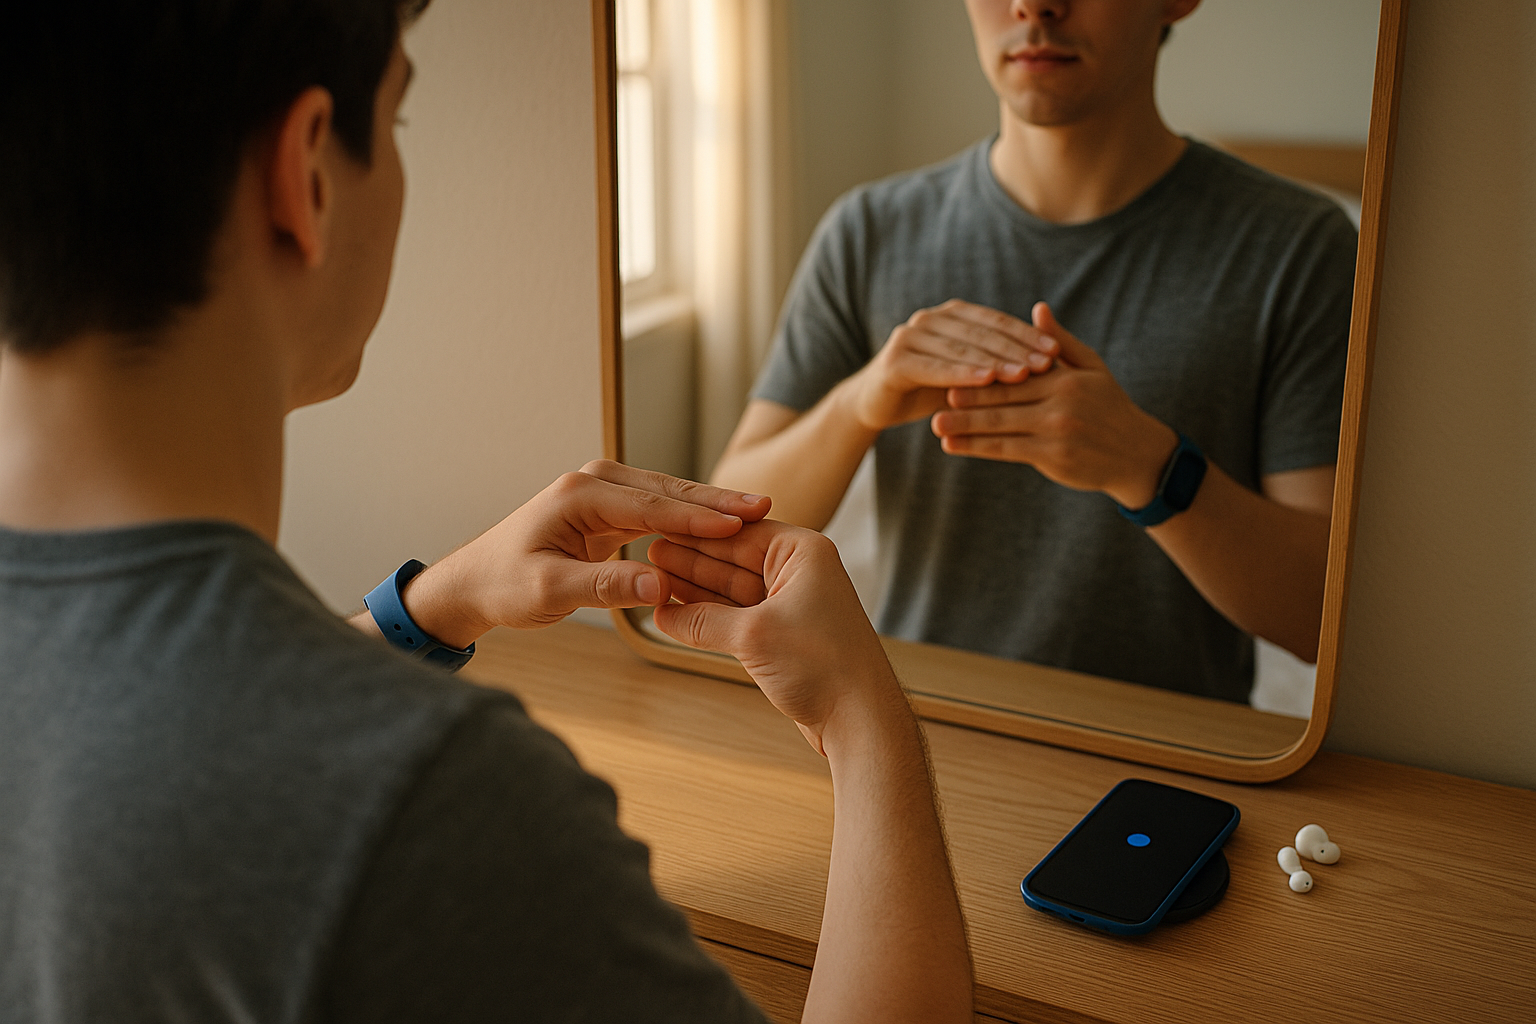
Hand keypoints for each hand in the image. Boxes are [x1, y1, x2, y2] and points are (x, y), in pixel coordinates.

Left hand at [400, 461, 770, 647]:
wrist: (475, 584)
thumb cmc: (503, 585)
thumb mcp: (551, 591)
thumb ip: (606, 586)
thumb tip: (660, 584)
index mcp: (580, 495)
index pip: (652, 505)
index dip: (698, 516)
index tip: (740, 522)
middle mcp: (594, 485)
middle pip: (667, 491)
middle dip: (716, 500)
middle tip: (763, 506)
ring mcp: (603, 495)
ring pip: (668, 498)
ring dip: (709, 507)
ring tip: (756, 512)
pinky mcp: (609, 511)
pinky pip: (658, 513)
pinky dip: (690, 519)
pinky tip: (722, 526)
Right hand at [647, 520, 905, 754]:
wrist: (859, 720)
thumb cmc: (824, 667)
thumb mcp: (753, 635)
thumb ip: (704, 620)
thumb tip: (663, 612)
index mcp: (803, 552)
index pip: (739, 533)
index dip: (696, 534)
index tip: (660, 531)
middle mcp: (800, 572)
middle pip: (733, 559)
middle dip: (692, 560)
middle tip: (650, 554)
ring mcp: (792, 604)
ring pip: (733, 589)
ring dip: (696, 589)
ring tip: (656, 581)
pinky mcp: (785, 635)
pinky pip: (739, 617)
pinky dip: (710, 617)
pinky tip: (678, 613)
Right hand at [845, 299, 1057, 432]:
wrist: (875, 404)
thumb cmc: (929, 389)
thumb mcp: (966, 373)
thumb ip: (996, 360)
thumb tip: (1049, 357)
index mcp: (951, 315)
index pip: (996, 321)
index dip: (1027, 334)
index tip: (1057, 351)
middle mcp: (930, 318)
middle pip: (982, 333)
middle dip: (1017, 348)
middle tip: (1047, 363)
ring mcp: (910, 336)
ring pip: (961, 349)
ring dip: (994, 361)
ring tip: (1024, 374)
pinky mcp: (895, 360)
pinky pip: (935, 367)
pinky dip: (962, 373)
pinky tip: (986, 381)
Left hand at [929, 302, 1177, 508]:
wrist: (1137, 454)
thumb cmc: (1110, 407)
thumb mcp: (1092, 367)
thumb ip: (1060, 342)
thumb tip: (1037, 309)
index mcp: (1065, 377)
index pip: (1014, 371)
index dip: (981, 371)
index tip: (949, 367)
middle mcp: (1060, 402)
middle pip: (1003, 397)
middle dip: (966, 397)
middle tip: (929, 393)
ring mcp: (1056, 431)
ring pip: (1000, 426)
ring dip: (964, 425)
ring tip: (934, 424)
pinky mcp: (1053, 458)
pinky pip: (1007, 450)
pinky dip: (977, 447)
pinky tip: (953, 446)